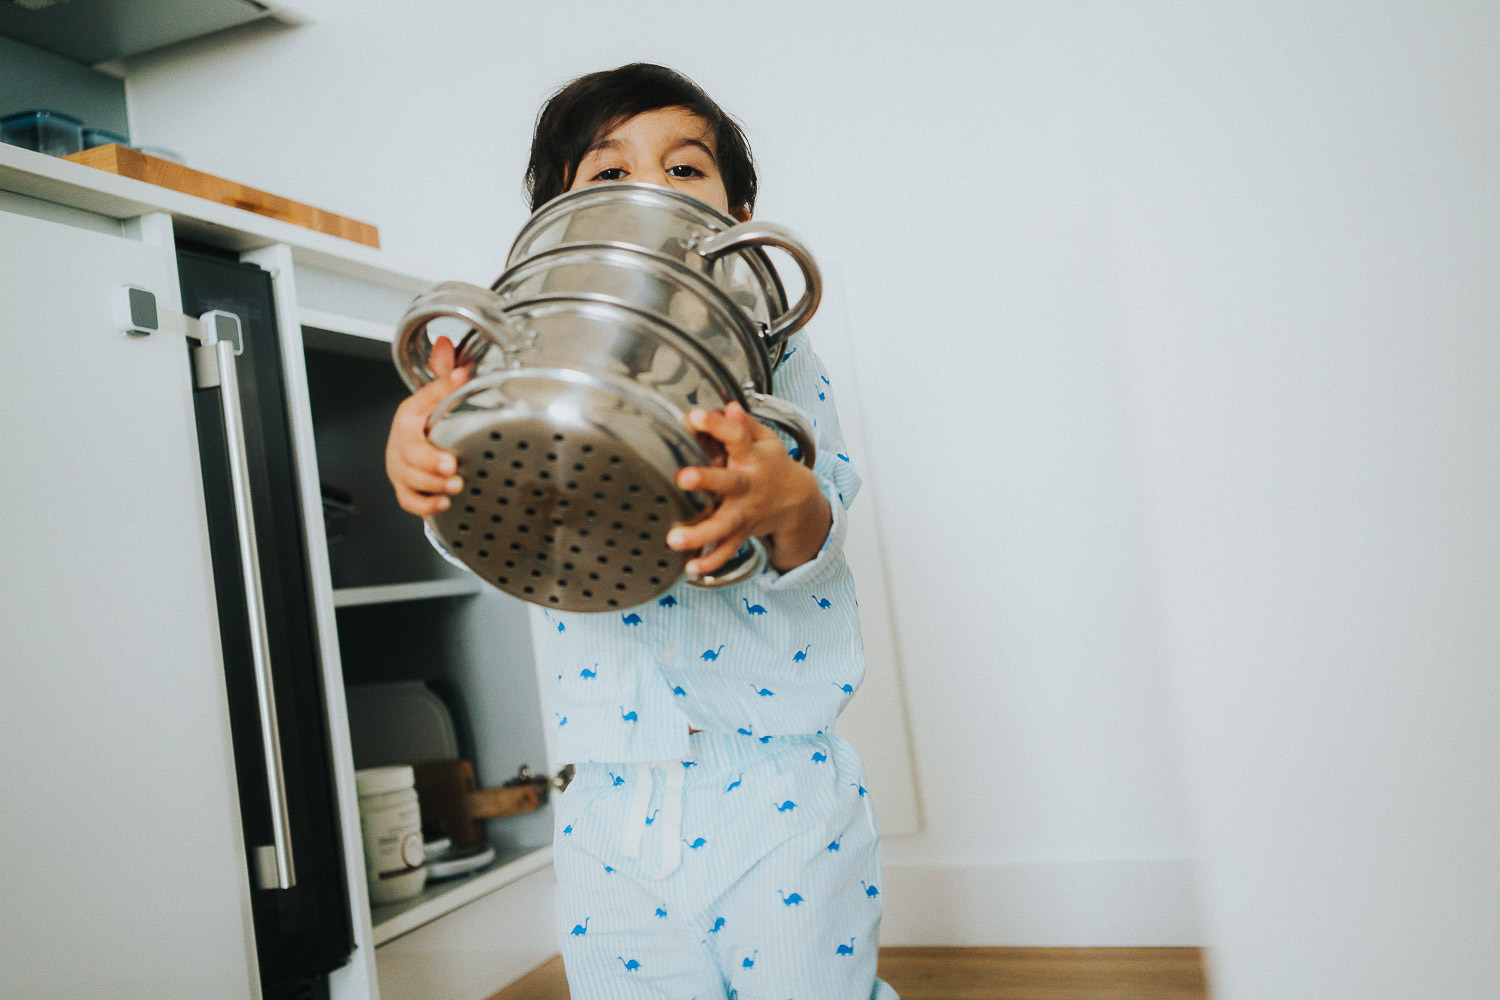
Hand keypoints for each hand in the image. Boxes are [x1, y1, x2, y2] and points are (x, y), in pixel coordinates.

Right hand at [384, 336, 469, 516]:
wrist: (413, 440)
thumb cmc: (424, 420)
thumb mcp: (434, 395)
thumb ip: (442, 373)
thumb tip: (445, 347)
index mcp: (408, 418)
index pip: (413, 417)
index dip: (431, 424)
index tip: (450, 443)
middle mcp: (401, 445)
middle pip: (407, 457)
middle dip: (429, 465)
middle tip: (451, 467)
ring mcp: (401, 469)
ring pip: (408, 481)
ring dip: (432, 486)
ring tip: (455, 485)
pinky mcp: (405, 488)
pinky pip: (407, 501)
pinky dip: (423, 505)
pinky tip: (442, 503)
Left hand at [667, 403, 831, 574]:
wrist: (799, 502)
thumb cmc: (773, 465)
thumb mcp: (766, 440)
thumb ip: (744, 424)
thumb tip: (726, 407)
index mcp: (752, 457)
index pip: (736, 437)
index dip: (716, 424)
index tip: (694, 416)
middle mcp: (748, 485)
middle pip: (729, 483)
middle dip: (706, 480)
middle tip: (682, 477)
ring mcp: (745, 512)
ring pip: (724, 526)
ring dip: (700, 534)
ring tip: (674, 539)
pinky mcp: (742, 532)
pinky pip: (727, 550)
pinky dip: (711, 562)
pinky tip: (691, 568)